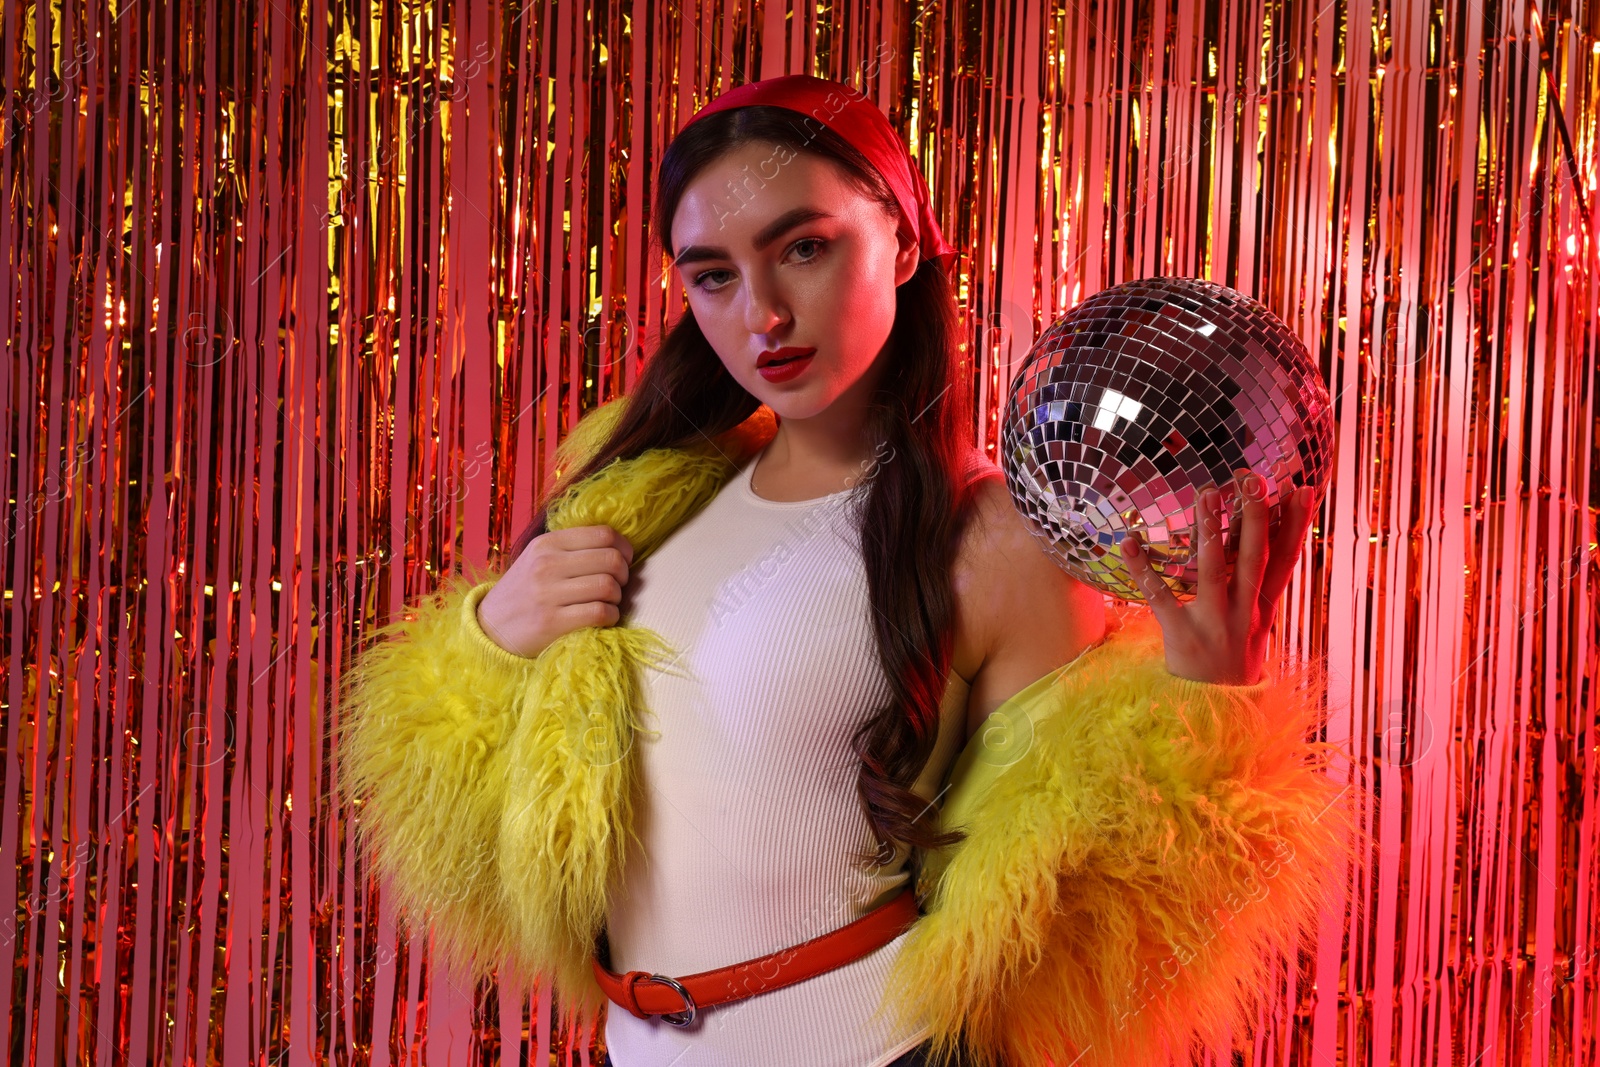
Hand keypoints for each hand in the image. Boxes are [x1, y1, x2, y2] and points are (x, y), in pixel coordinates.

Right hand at [475, 524, 634, 657]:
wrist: (491, 627)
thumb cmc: (524, 591)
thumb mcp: (538, 559)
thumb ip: (571, 549)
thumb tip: (617, 546)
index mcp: (548, 543)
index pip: (603, 534)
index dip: (624, 548)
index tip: (624, 560)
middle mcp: (547, 564)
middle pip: (611, 560)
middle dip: (624, 574)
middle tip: (618, 585)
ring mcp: (548, 594)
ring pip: (608, 586)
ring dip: (617, 597)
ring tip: (608, 602)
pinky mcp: (552, 622)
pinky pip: (600, 613)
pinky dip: (611, 616)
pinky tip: (604, 618)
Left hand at [1118, 470, 1324, 684]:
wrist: (1218, 711)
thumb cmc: (1236, 655)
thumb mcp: (1260, 621)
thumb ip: (1263, 582)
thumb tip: (1272, 540)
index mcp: (1264, 608)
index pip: (1286, 561)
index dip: (1296, 526)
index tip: (1303, 489)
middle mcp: (1244, 614)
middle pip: (1253, 559)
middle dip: (1255, 517)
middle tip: (1252, 479)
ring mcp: (1214, 624)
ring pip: (1212, 571)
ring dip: (1210, 531)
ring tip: (1207, 493)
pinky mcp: (1181, 635)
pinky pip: (1159, 597)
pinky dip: (1142, 569)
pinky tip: (1128, 542)